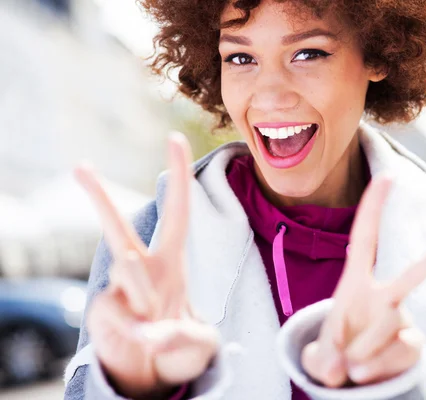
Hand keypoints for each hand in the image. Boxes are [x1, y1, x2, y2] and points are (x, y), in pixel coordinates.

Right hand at [75, 133, 218, 399]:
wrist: (150, 371)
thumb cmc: (178, 341)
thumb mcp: (200, 342)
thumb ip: (188, 337)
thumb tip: (154, 336)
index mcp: (171, 261)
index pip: (178, 212)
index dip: (179, 176)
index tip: (174, 137)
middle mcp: (141, 268)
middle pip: (118, 227)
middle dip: (99, 197)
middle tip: (79, 166)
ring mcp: (118, 290)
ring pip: (127, 272)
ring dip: (146, 292)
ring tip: (156, 314)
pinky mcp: (102, 314)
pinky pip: (119, 315)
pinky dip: (138, 334)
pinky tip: (144, 342)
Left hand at [301, 174, 425, 386]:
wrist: (350, 377)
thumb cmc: (333, 351)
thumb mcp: (319, 357)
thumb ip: (324, 361)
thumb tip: (340, 371)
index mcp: (355, 284)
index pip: (364, 238)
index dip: (374, 208)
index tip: (388, 176)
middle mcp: (384, 297)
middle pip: (413, 276)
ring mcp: (402, 320)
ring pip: (391, 326)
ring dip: (363, 352)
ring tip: (350, 366)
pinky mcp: (415, 345)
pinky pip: (403, 352)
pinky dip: (381, 367)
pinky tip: (369, 375)